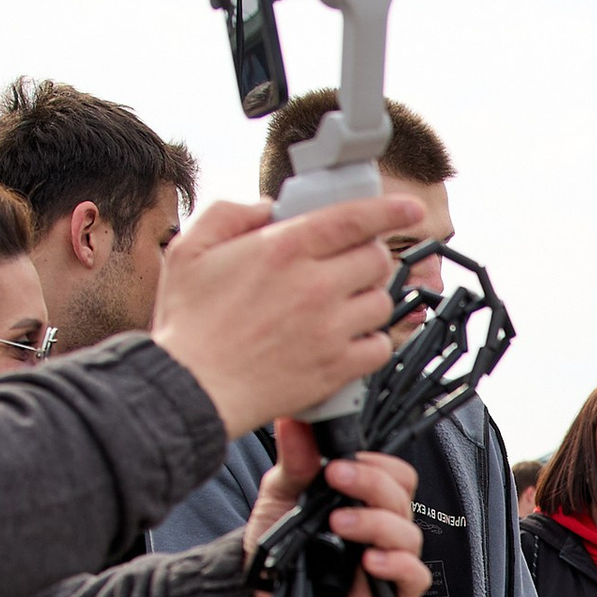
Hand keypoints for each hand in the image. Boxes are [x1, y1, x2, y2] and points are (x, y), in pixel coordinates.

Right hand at [150, 191, 424, 436]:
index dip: (389, 209)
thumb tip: (267, 207)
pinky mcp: (336, 368)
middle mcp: (314, 285)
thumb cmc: (187, 325)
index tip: (409, 207)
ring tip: (340, 306)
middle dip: (367, 258)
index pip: (354, 218)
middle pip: (377, 260)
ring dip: (368, 299)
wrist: (190, 388)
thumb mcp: (190, 249)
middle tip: (347, 267)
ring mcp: (330, 328)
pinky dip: (371, 342)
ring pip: (383, 302)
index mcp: (282, 248)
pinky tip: (346, 340)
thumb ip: (230, 215)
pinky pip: (381, 347)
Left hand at [245, 431, 427, 596]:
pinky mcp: (389, 595)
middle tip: (337, 479)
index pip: (396, 474)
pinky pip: (415, 576)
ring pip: (409, 533)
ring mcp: (388, 560)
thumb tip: (294, 421)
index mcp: (365, 501)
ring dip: (376, 523)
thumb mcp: (281, 494)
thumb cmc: (277, 545)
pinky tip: (370, 562)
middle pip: (404, 497)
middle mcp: (381, 527)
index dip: (377, 464)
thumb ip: (295, 460)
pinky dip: (398, 565)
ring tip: (339, 524)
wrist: (258, 591)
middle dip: (372, 484)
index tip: (341, 462)